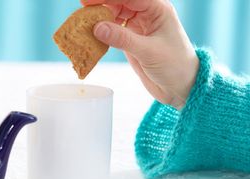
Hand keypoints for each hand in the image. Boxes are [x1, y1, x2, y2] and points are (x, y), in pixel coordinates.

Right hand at [81, 0, 198, 108]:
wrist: (181, 87)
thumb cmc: (175, 66)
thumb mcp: (149, 51)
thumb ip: (123, 39)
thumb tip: (97, 27)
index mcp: (158, 9)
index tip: (86, 0)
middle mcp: (147, 14)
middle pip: (119, 3)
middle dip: (100, 6)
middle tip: (81, 12)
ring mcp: (139, 27)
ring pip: (114, 16)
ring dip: (99, 20)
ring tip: (83, 25)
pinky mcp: (132, 41)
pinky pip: (113, 32)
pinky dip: (102, 34)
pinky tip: (92, 36)